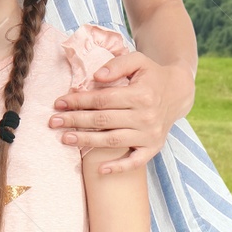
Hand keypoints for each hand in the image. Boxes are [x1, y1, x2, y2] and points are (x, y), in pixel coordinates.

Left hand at [51, 51, 191, 173]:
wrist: (178, 92)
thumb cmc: (151, 75)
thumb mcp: (138, 61)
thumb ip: (117, 65)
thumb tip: (96, 77)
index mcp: (141, 94)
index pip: (103, 99)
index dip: (79, 101)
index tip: (59, 103)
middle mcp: (146, 116)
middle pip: (103, 121)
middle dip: (76, 121)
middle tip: (53, 122)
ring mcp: (150, 135)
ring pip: (112, 141)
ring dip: (86, 141)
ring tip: (65, 139)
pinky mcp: (153, 147)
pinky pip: (135, 162)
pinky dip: (118, 167)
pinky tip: (99, 170)